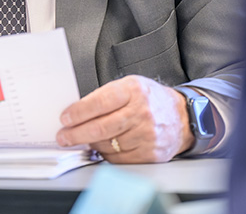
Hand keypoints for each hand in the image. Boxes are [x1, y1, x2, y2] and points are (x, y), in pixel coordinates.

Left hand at [55, 75, 194, 162]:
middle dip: (76, 134)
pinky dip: (105, 154)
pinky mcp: (149, 153)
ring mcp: (147, 135)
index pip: (100, 101)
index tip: (65, 118)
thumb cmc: (150, 100)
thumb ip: (105, 96)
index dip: (79, 112)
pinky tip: (102, 147)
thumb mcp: (130, 86)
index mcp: (133, 90)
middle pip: (101, 127)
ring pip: (107, 145)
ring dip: (90, 144)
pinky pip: (118, 158)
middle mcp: (141, 112)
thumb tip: (76, 112)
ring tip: (83, 139)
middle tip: (64, 136)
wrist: (181, 117)